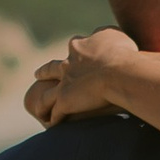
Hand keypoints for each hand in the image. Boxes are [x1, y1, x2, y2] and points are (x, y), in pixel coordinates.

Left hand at [25, 29, 141, 126]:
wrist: (117, 72)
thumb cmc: (122, 53)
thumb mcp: (114, 34)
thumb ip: (105, 34)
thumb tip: (104, 37)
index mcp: (80, 46)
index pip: (74, 47)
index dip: (75, 52)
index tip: (75, 55)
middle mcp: (68, 64)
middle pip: (52, 69)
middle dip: (44, 72)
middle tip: (37, 74)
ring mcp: (64, 84)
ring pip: (46, 95)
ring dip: (42, 102)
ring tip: (38, 109)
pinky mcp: (65, 101)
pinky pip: (55, 113)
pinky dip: (52, 119)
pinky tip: (50, 125)